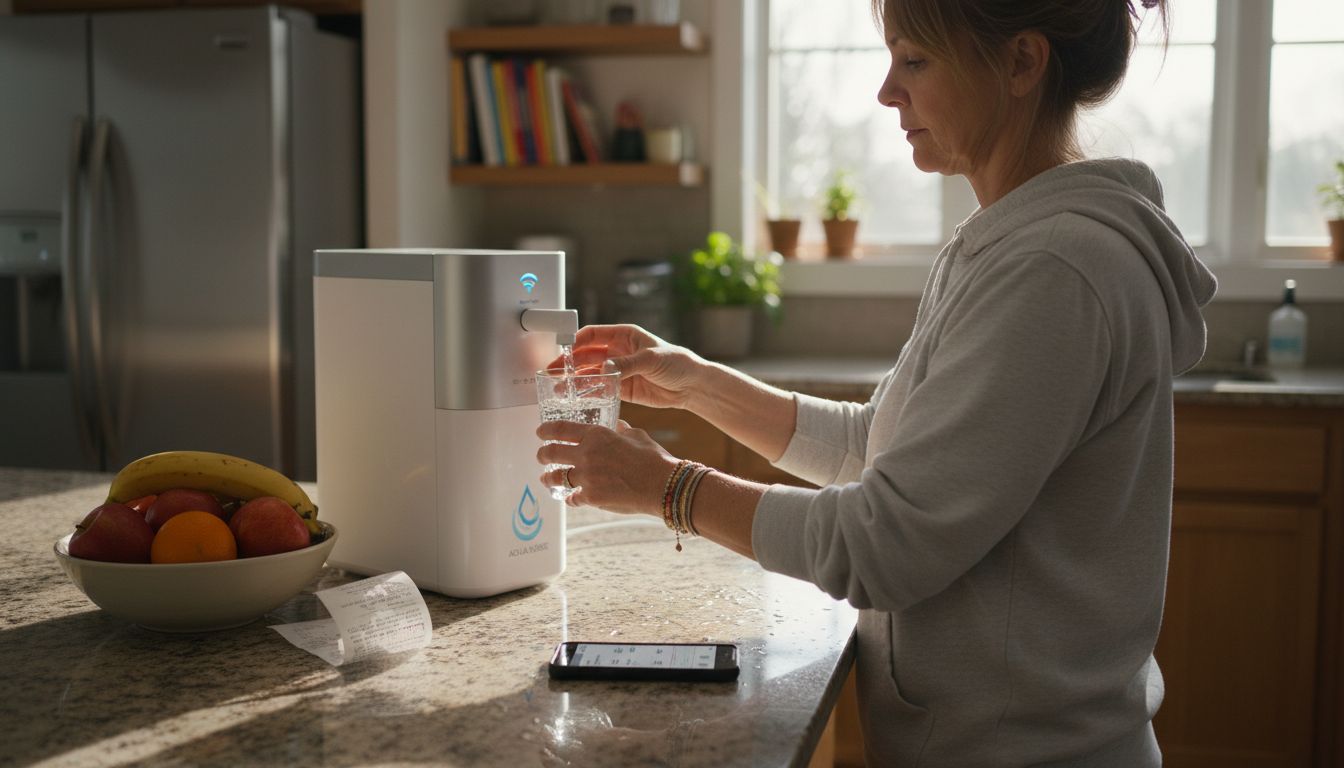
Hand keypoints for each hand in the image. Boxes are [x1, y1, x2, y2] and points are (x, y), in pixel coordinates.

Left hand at [536, 419, 676, 515]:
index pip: (561, 429)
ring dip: (548, 478)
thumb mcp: (637, 436)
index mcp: (597, 435)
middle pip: (551, 453)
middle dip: (542, 454)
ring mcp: (587, 477)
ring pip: (556, 477)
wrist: (662, 485)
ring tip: (546, 478)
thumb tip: (618, 426)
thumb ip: (622, 430)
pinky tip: (571, 498)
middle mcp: (586, 454)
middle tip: (541, 455)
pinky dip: (571, 498)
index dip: (546, 430)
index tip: (540, 432)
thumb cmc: (653, 458)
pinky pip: (573, 498)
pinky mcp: (591, 497)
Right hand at [548, 324, 706, 409]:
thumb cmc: (677, 362)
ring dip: (574, 379)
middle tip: (553, 372)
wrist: (692, 386)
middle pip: (586, 355)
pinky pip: (600, 389)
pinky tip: (576, 397)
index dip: (575, 341)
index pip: (592, 334)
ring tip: (559, 388)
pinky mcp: (622, 388)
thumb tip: (604, 369)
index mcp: (624, 335)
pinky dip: (588, 393)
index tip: (561, 350)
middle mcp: (617, 351)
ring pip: (590, 373)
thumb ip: (626, 364)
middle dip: (568, 363)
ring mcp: (618, 370)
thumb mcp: (651, 359)